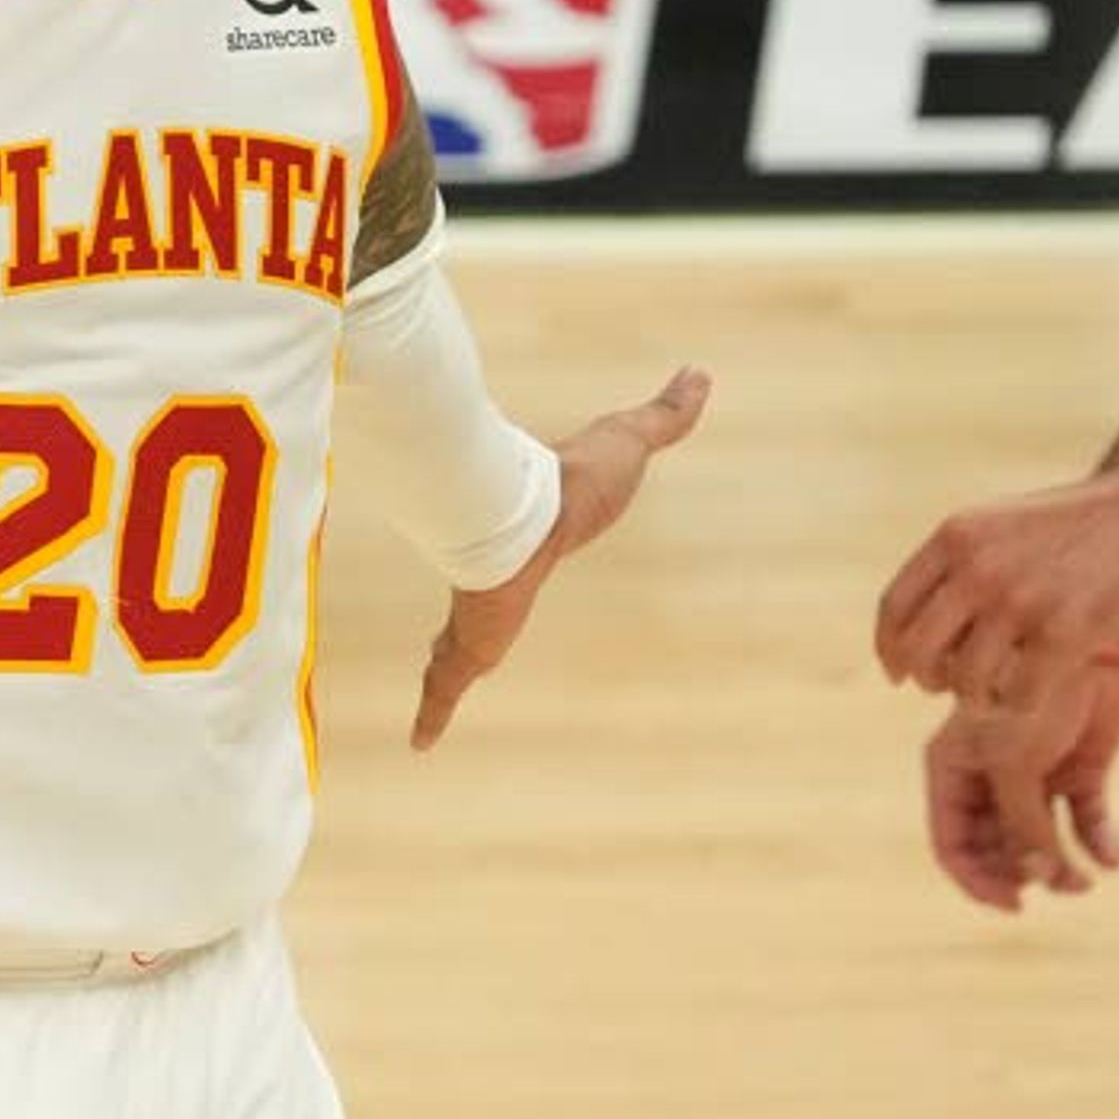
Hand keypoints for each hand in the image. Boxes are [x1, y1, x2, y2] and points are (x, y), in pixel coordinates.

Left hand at [410, 366, 707, 749]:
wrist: (525, 507)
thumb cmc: (574, 480)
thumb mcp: (630, 443)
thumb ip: (662, 415)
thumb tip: (700, 372)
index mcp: (527, 544)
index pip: (510, 559)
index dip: (502, 568)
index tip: (494, 578)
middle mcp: (493, 583)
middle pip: (473, 612)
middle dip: (463, 632)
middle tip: (448, 651)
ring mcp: (474, 618)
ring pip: (451, 657)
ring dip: (441, 681)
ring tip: (427, 715)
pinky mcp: (467, 645)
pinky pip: (445, 688)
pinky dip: (432, 716)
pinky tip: (418, 745)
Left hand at [873, 434, 1118, 714]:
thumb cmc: (1077, 524)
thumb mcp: (1001, 526)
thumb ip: (959, 565)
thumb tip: (918, 624)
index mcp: (956, 537)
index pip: (894, 608)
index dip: (889, 649)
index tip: (895, 673)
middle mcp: (977, 568)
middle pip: (920, 650)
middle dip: (927, 679)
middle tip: (944, 688)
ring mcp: (1018, 601)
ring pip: (966, 681)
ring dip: (977, 698)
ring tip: (995, 694)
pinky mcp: (1060, 634)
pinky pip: (1016, 696)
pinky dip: (1019, 705)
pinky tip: (1030, 695)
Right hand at [925, 656, 1118, 912]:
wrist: (1093, 643)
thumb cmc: (1034, 693)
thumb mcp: (1016, 763)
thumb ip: (1023, 824)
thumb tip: (1041, 878)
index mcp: (955, 768)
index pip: (951, 841)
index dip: (976, 879)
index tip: (1013, 901)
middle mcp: (992, 777)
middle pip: (995, 849)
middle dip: (1021, 874)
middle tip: (1052, 884)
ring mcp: (1037, 775)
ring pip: (1041, 843)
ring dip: (1062, 870)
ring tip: (1083, 881)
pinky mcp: (1082, 770)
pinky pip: (1086, 821)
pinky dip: (1098, 842)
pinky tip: (1112, 856)